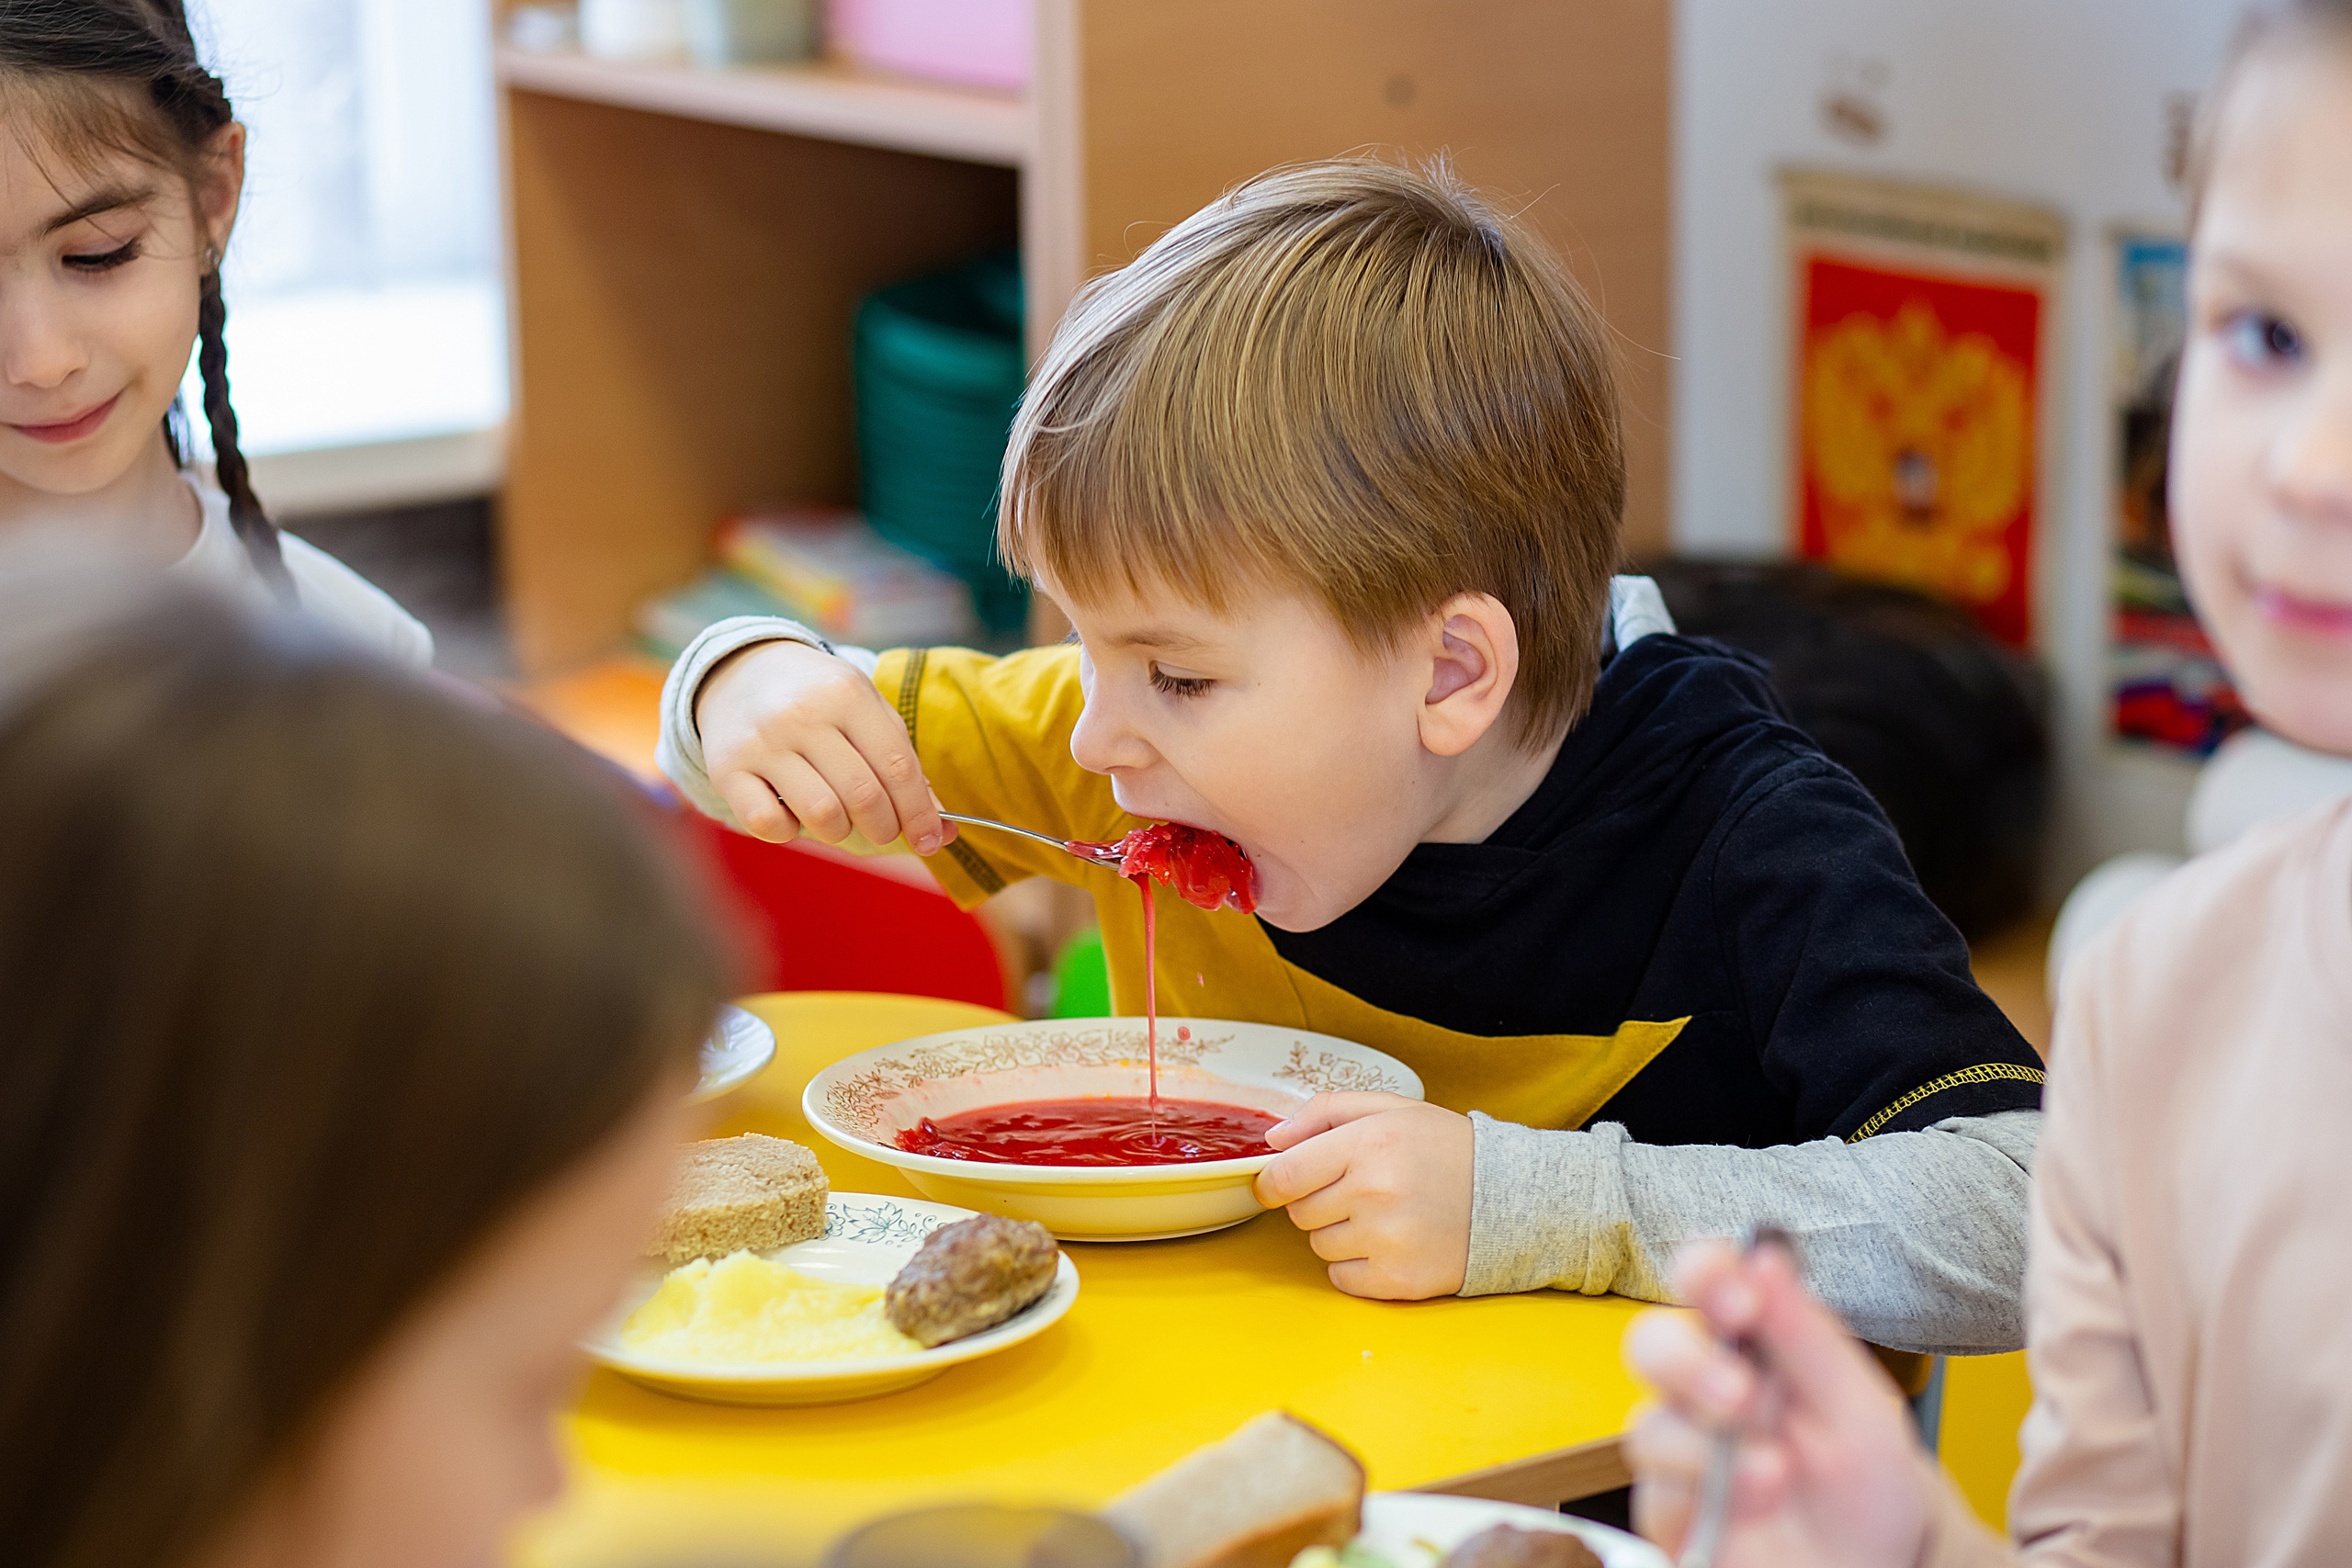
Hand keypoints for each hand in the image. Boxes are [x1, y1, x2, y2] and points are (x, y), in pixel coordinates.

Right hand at [693, 639, 954, 852]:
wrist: (741, 670)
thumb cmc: (820, 700)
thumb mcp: (867, 711)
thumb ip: (903, 765)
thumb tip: (943, 831)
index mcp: (847, 693)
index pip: (897, 767)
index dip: (920, 813)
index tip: (930, 840)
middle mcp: (802, 714)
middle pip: (863, 796)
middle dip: (885, 827)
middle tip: (884, 829)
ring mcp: (761, 742)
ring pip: (822, 815)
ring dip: (841, 831)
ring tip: (839, 817)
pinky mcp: (727, 769)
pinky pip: (768, 824)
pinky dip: (789, 831)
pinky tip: (793, 812)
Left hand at [1252, 1093, 1472, 1298]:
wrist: (1513, 1198)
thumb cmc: (1446, 1149)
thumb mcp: (1391, 1109)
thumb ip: (1325, 1112)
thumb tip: (1273, 1141)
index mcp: (1368, 1143)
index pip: (1285, 1175)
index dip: (1270, 1183)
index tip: (1274, 1186)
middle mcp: (1374, 1192)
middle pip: (1300, 1212)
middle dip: (1318, 1202)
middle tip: (1358, 1192)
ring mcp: (1387, 1240)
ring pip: (1320, 1246)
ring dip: (1339, 1234)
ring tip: (1382, 1216)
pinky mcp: (1399, 1280)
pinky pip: (1341, 1279)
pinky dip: (1356, 1267)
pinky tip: (1388, 1245)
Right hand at [1622, 1242, 1931, 1567]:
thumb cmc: (1865, 1482)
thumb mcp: (1859, 1406)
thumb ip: (1807, 1334)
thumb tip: (1764, 1256)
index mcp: (1749, 1342)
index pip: (1703, 1279)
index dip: (1705, 1274)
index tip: (1741, 1300)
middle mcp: (1704, 1389)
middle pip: (1648, 1344)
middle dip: (1687, 1363)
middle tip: (1740, 1394)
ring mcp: (1682, 1451)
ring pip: (1648, 1425)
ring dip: (1709, 1446)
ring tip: (1774, 1472)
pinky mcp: (1671, 1511)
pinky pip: (1656, 1494)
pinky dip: (1706, 1497)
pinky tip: (1756, 1500)